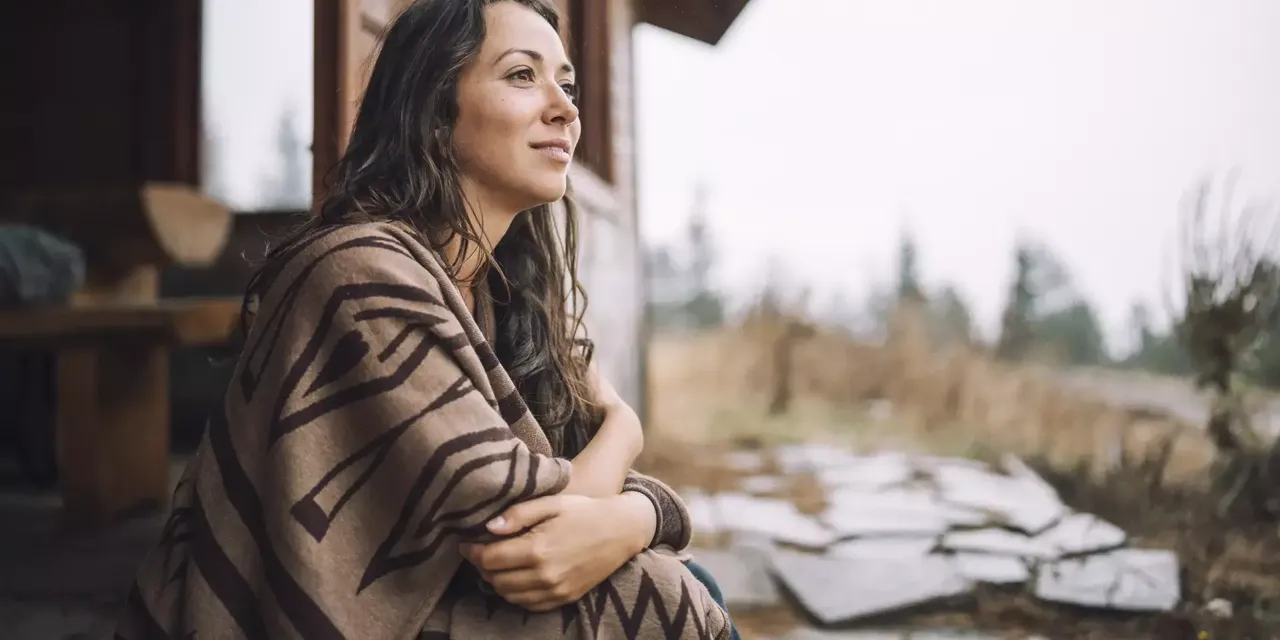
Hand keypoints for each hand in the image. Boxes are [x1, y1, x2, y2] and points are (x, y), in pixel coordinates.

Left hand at [460, 493, 654, 610]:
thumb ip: (518, 515)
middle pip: (495, 580)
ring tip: (498, 564)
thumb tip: (488, 528)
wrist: (621, 530)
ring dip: (497, 582)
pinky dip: (516, 594)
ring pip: (509, 596)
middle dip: (482, 567)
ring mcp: (555, 590)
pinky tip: (517, 577)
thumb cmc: (584, 511)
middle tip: (481, 552)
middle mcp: (544, 575)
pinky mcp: (564, 598)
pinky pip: (528, 604)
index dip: (473, 552)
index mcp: (537, 549)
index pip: (489, 559)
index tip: (467, 543)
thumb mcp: (551, 503)